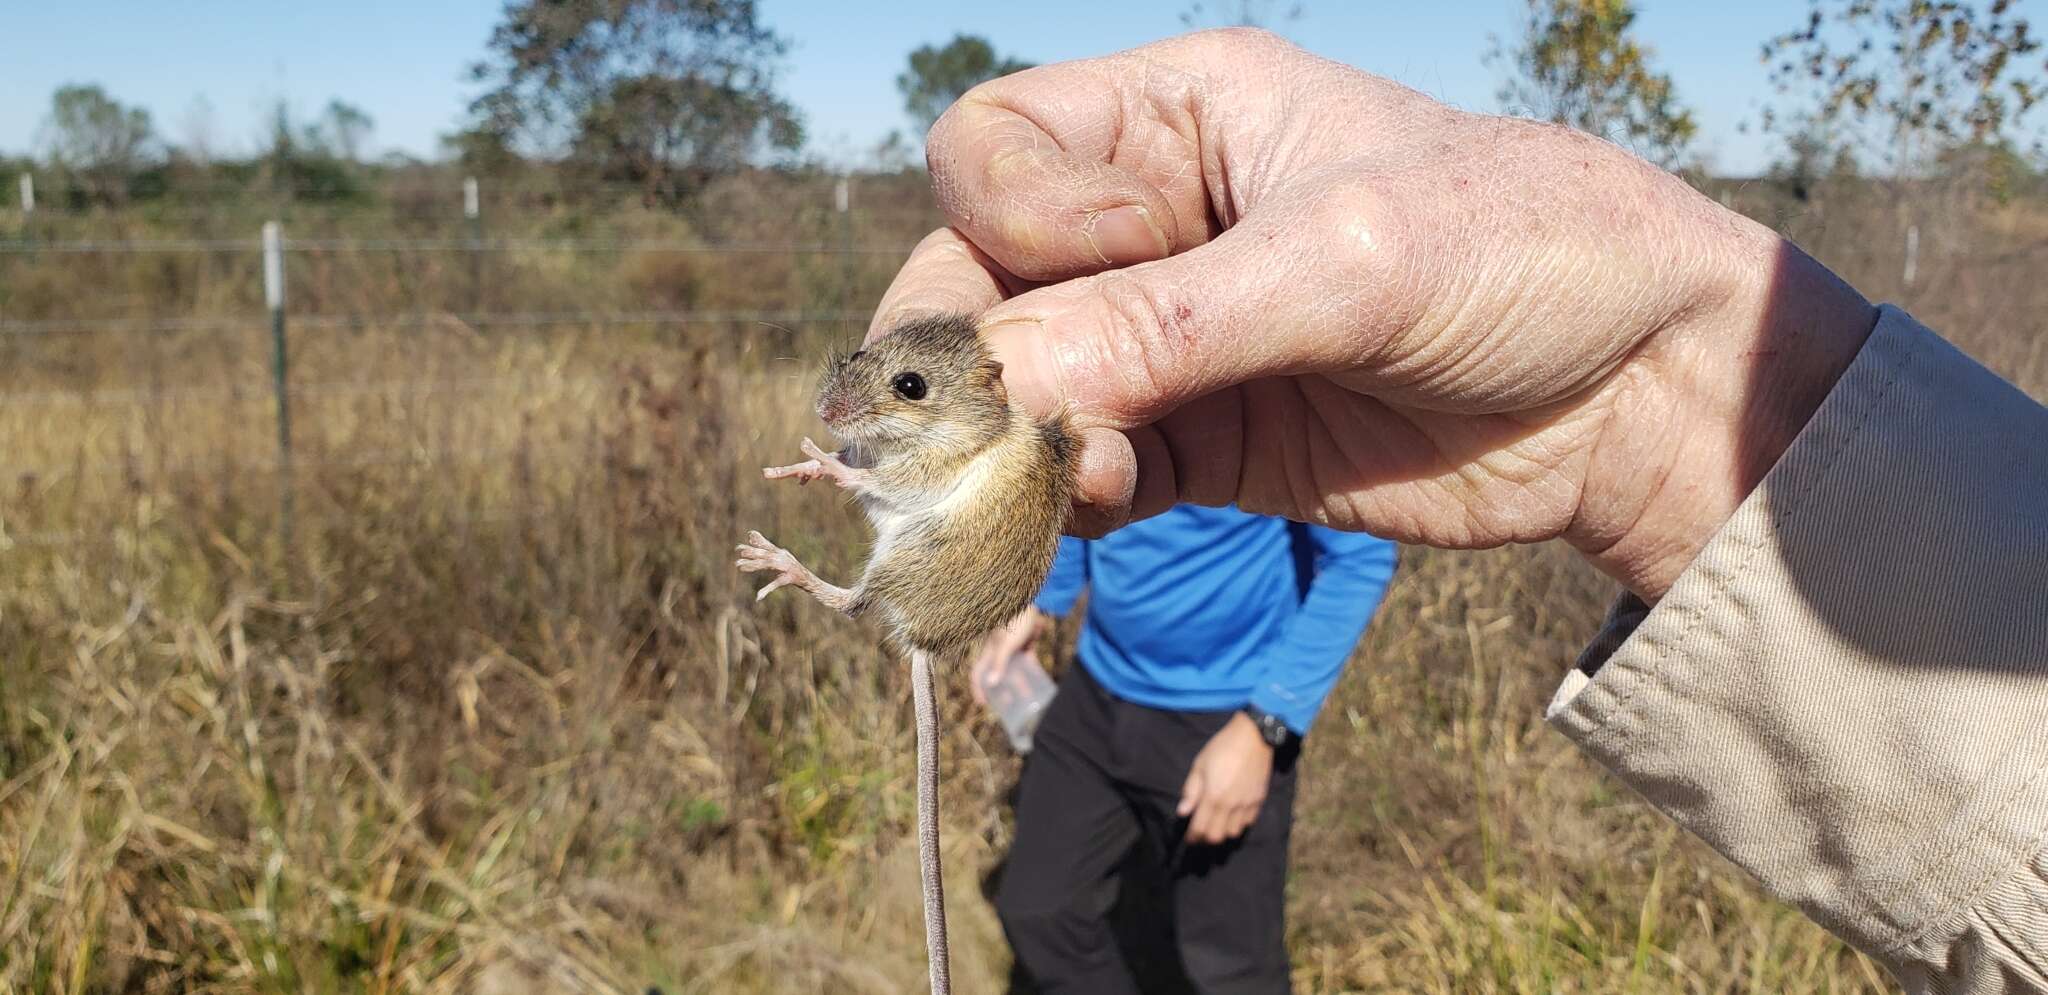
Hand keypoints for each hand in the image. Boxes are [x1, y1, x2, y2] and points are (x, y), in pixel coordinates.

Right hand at [870, 29, 1876, 600]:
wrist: (1646, 389)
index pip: (998, 148)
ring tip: (1049, 484)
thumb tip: (991, 388)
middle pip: (978, 276)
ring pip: (1019, 388)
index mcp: (1178, 117)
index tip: (1115, 260)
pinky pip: (1086, 474)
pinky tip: (1088, 511)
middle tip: (968, 431)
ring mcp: (1170, 344)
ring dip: (1008, 442)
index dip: (1018, 216)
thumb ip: (1165, 326)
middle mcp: (1154, 224)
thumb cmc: (1522, 254)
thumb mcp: (1345, 261)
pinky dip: (1063, 500)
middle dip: (964, 355)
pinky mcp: (1202, 449)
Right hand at [969, 607, 1045, 705]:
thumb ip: (999, 663)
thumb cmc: (1014, 620)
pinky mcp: (1026, 643)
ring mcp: (1012, 647)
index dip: (978, 688)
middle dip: (1002, 691)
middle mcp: (999, 651)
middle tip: (1009, 705)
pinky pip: (1027, 662)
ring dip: (1019, 683)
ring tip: (1027, 697)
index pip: (978, 673)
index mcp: (989, 651)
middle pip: (998, 675)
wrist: (1030, 599)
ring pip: (1014, 670)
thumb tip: (991, 684)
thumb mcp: (1006, 644)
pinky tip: (1038, 682)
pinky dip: (1031, 672)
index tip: (983, 704)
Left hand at [1178, 713, 1274, 844]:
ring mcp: (1247, 804)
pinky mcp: (1259, 800)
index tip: (1188, 838)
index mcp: (1213, 796)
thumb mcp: (1199, 765)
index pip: (1200, 828)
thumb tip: (1183, 812)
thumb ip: (1191, 791)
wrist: (1253, 737)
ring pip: (1234, 833)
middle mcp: (1230, 805)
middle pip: (1217, 836)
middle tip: (1200, 833)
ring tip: (1217, 824)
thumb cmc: (1221, 748)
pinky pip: (1248, 822)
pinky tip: (1233, 816)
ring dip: (1223, 832)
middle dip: (1206, 839)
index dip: (1192, 837)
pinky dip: (1239, 824)